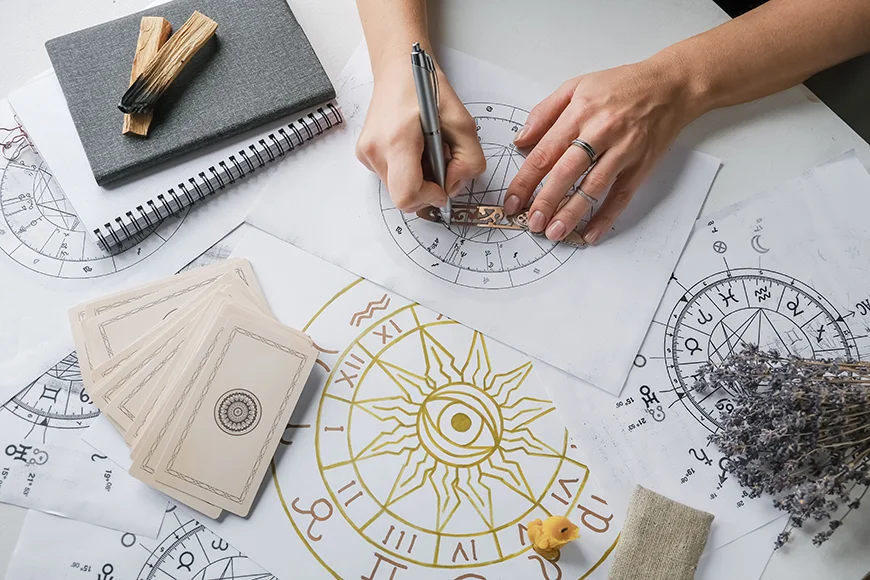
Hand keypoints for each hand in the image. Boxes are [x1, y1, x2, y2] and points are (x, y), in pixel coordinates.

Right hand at [355, 60, 485, 212]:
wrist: (398, 69)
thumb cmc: (425, 87)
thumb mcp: (461, 121)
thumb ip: (468, 159)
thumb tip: (453, 186)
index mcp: (397, 140)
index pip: (407, 195)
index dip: (430, 197)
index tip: (442, 184)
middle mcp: (375, 150)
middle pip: (403, 197)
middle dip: (426, 188)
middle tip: (439, 162)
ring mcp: (366, 153)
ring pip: (397, 190)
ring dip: (418, 180)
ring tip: (426, 151)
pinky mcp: (365, 155)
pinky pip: (391, 179)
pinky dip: (407, 172)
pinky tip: (414, 149)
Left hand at [505, 54, 700, 243]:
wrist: (671, 86)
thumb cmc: (622, 85)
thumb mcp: (576, 86)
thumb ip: (544, 112)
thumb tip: (520, 140)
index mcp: (580, 112)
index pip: (545, 152)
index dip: (525, 180)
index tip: (512, 201)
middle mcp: (601, 131)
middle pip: (566, 172)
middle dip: (545, 201)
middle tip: (531, 223)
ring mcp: (623, 150)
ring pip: (593, 187)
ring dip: (572, 213)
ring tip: (554, 232)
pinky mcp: (641, 165)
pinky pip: (621, 195)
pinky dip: (606, 217)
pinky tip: (591, 234)